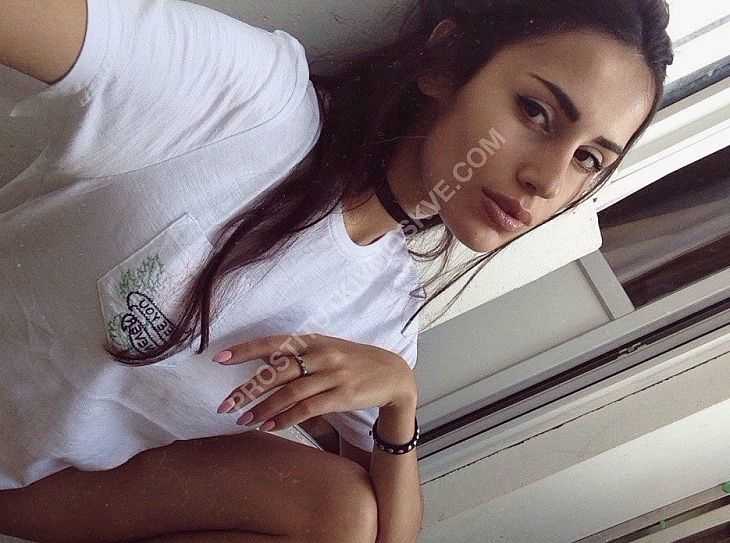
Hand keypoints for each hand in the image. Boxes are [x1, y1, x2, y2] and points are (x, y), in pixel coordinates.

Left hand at [211, 333, 416, 430]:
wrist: (392, 374)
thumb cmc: (353, 362)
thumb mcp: (326, 350)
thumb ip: (297, 355)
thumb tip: (262, 365)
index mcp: (312, 340)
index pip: (272, 343)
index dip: (245, 350)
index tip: (218, 358)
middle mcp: (320, 354)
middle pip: (276, 372)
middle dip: (247, 389)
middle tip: (225, 405)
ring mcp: (332, 374)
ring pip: (289, 392)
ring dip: (263, 408)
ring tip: (243, 420)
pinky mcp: (342, 395)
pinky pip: (307, 408)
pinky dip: (285, 418)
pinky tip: (269, 427)